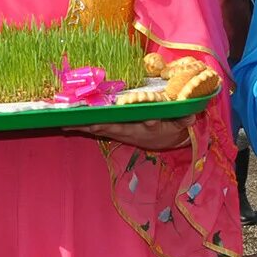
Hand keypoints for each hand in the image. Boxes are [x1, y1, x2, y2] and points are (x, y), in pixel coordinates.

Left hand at [63, 115, 197, 150]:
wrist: (168, 140)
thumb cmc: (174, 126)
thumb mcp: (182, 123)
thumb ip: (184, 119)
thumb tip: (191, 116)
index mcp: (146, 128)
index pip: (136, 125)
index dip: (124, 123)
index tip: (112, 120)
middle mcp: (131, 131)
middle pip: (112, 128)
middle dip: (96, 126)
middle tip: (81, 122)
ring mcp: (121, 132)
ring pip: (100, 129)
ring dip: (84, 127)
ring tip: (65, 123)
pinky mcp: (114, 131)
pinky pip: (96, 130)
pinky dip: (82, 127)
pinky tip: (66, 125)